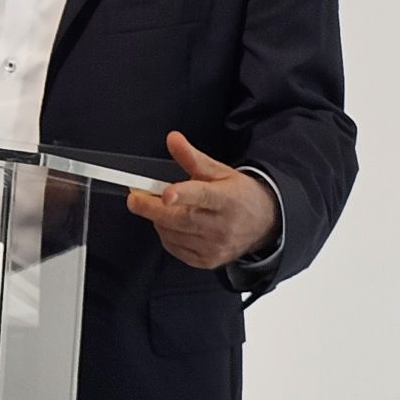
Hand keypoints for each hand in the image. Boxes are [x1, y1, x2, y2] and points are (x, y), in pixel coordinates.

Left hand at [125, 132, 280, 270]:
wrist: (264, 224)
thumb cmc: (239, 195)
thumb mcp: (219, 171)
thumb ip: (192, 157)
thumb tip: (173, 139)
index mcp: (228, 199)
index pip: (203, 196)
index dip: (183, 194)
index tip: (166, 193)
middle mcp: (223, 226)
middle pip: (181, 219)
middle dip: (152, 208)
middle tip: (134, 198)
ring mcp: (215, 246)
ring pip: (173, 234)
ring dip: (158, 219)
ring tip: (160, 207)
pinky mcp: (208, 260)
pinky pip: (175, 248)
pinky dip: (166, 234)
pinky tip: (170, 224)